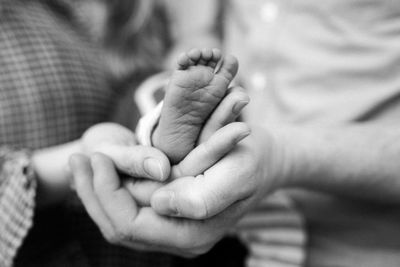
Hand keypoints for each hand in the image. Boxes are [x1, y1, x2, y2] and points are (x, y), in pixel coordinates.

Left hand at [69, 126, 284, 256]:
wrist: (266, 160)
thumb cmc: (253, 159)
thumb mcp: (238, 170)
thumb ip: (203, 196)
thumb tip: (160, 205)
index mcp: (193, 232)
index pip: (130, 224)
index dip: (107, 192)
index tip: (97, 156)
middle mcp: (180, 239)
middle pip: (118, 226)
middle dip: (93, 192)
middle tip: (78, 157)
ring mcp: (175, 229)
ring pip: (120, 220)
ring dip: (98, 191)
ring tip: (82, 162)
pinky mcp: (172, 215)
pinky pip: (132, 210)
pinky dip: (112, 190)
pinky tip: (102, 170)